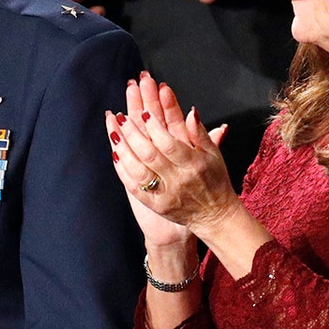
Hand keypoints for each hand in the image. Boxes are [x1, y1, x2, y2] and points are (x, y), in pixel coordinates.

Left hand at [105, 72, 236, 238]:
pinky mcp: (154, 204)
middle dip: (133, 133)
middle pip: (149, 154)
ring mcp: (164, 194)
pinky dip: (123, 168)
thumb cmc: (215, 180)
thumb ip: (200, 133)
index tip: (144, 112)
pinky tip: (115, 153)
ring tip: (113, 130)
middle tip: (121, 116)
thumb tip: (191, 112)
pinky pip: (133, 186)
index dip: (155, 127)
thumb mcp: (214, 154)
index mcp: (194, 164)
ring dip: (123, 148)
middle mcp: (178, 180)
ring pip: (137, 169)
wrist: (214, 216)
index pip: (169, 143)